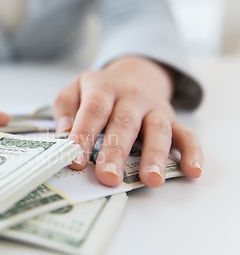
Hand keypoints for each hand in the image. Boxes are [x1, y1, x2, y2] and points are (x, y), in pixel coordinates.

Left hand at [54, 57, 202, 187]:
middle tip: (108, 177)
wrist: (135, 74)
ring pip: (157, 130)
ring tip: (151, 180)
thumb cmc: (99, 90)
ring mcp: (154, 109)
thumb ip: (65, 106)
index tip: (76, 161)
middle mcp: (131, 97)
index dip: (84, 135)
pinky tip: (192, 171)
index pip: (93, 111)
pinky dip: (192, 153)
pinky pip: (187, 135)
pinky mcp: (173, 121)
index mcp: (103, 88)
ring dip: (154, 156)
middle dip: (116, 152)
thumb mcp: (75, 88)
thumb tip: (63, 132)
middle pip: (124, 124)